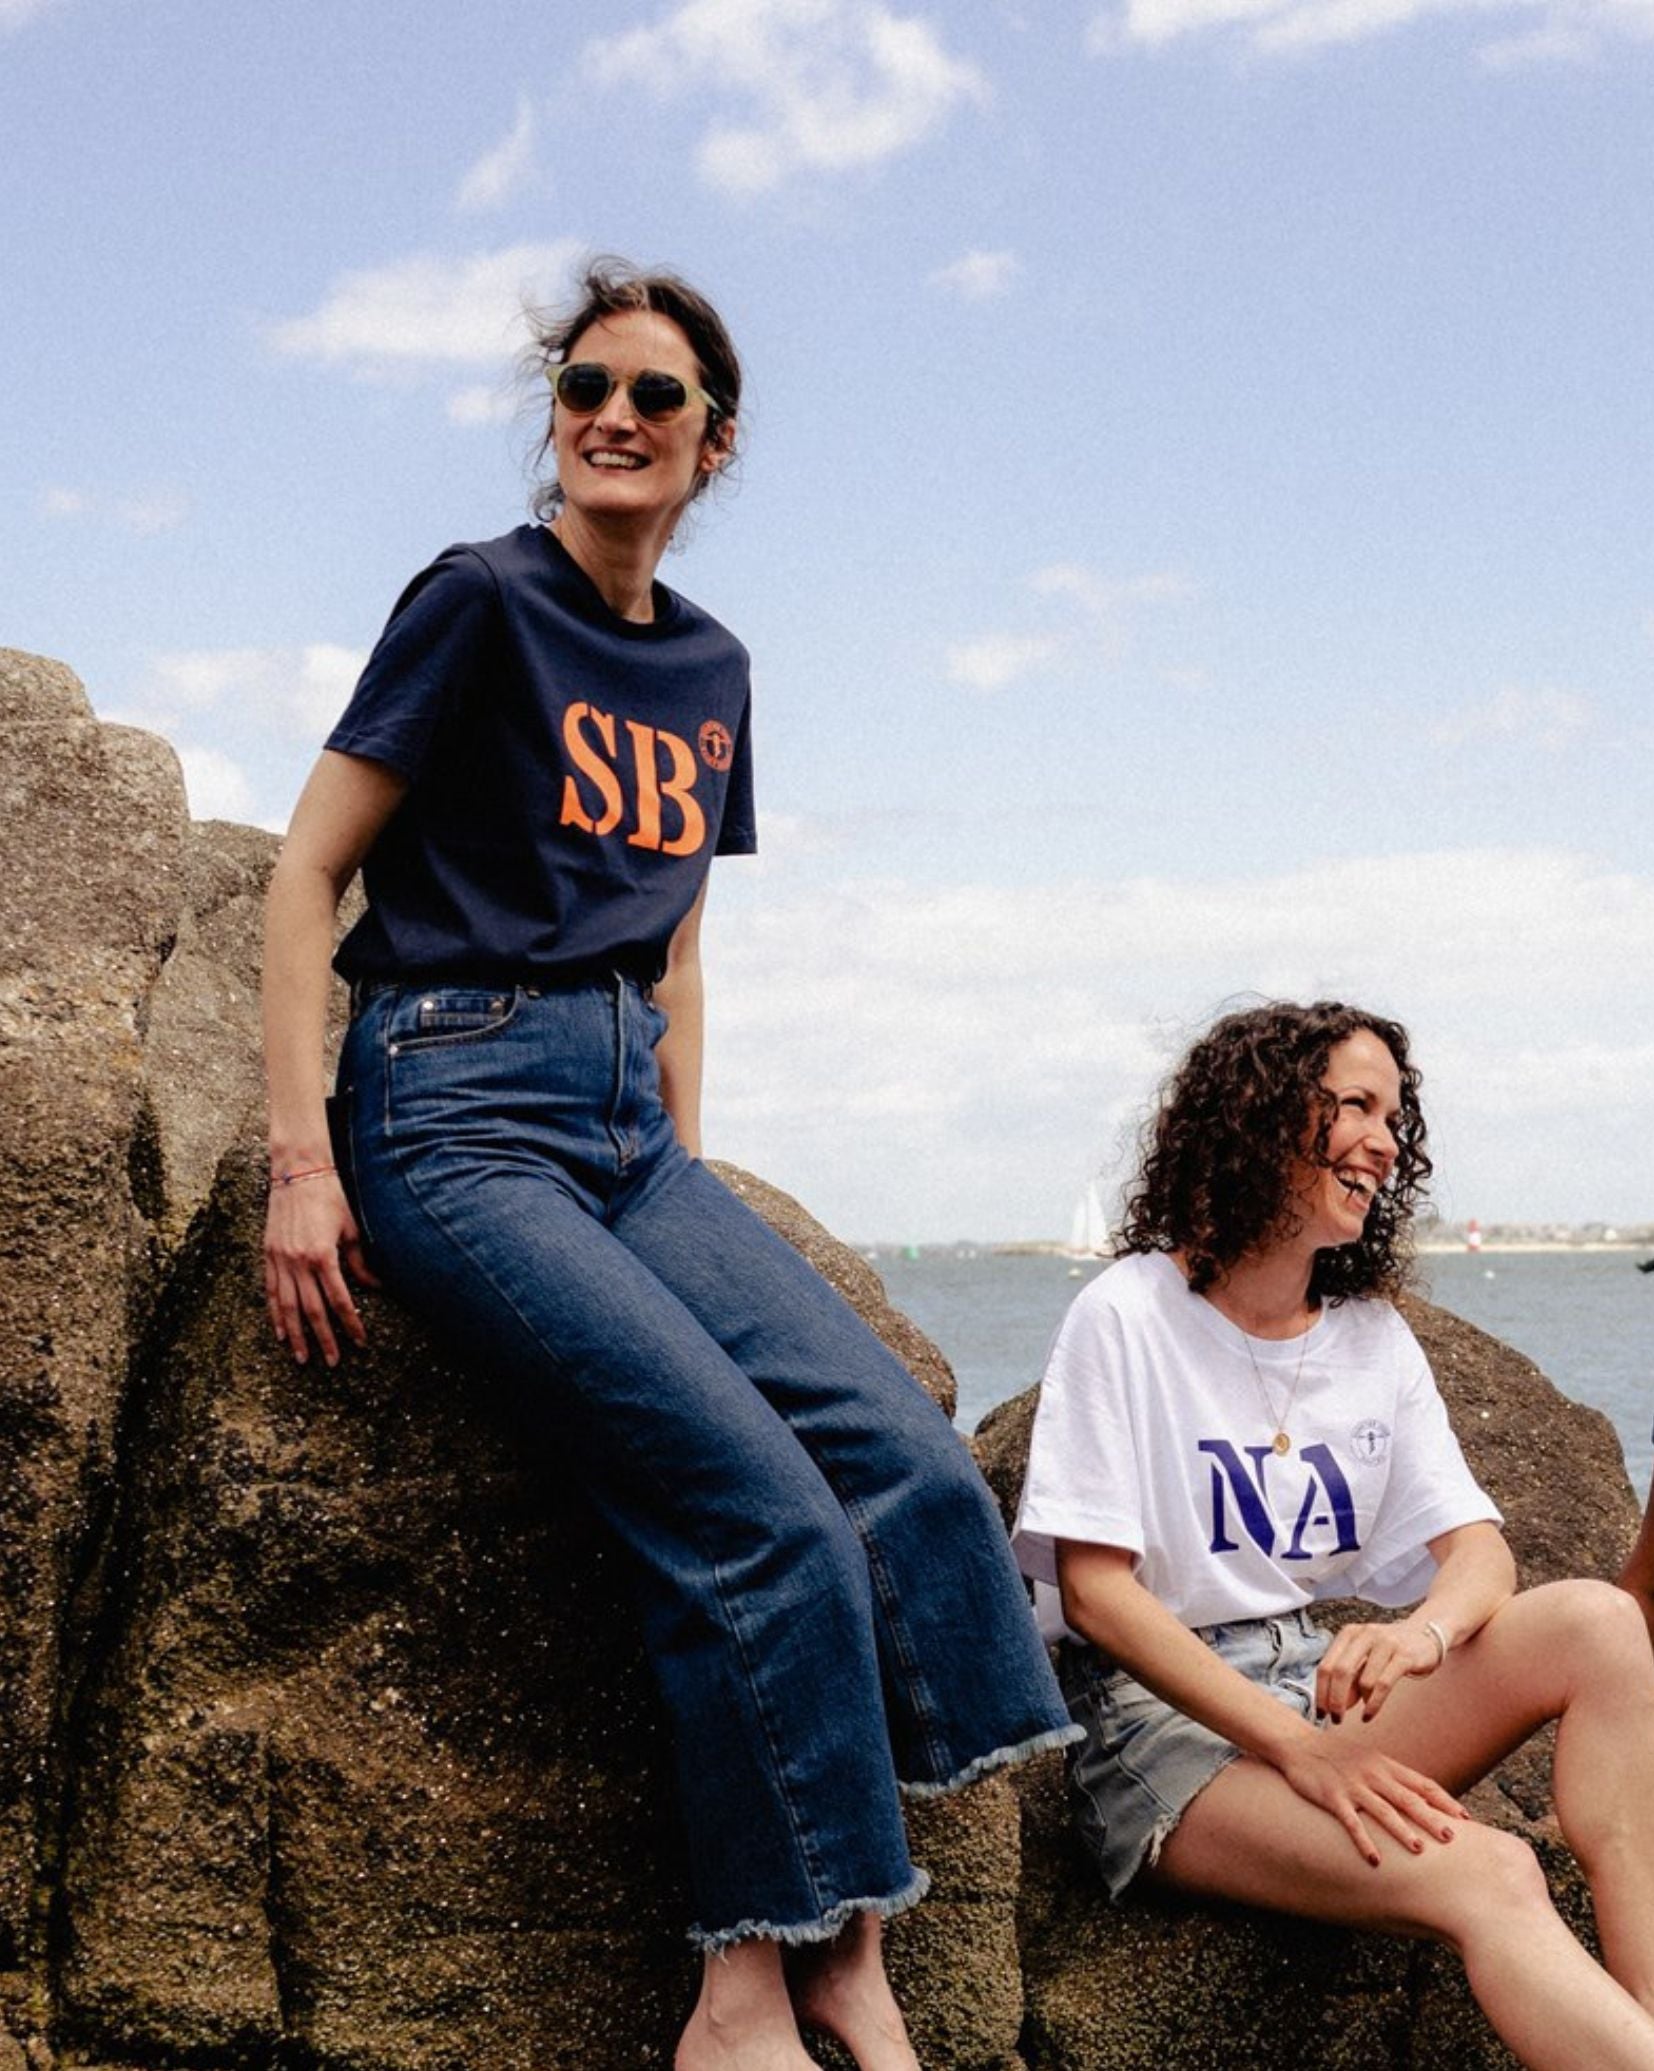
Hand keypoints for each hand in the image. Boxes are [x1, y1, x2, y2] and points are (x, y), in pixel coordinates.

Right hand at [263, 1173, 378, 1366]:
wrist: (298, 1172)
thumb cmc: (331, 1196)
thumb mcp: (352, 1228)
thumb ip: (361, 1262)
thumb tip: (377, 1287)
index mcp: (322, 1255)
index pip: (339, 1300)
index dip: (350, 1324)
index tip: (359, 1342)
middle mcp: (297, 1262)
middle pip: (311, 1310)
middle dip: (323, 1339)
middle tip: (332, 1362)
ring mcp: (279, 1260)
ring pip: (287, 1307)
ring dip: (295, 1335)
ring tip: (302, 1357)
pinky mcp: (268, 1255)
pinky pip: (271, 1292)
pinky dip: (275, 1314)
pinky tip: (279, 1331)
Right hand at [1276, 1729, 1466, 1867]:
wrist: (1299, 1744)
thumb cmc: (1337, 1755)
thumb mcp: (1369, 1758)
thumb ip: (1392, 1776)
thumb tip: (1421, 1797)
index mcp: (1385, 1765)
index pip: (1422, 1783)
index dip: (1444, 1800)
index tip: (1465, 1817)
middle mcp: (1373, 1774)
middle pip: (1408, 1798)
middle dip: (1430, 1818)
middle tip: (1451, 1838)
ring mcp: (1353, 1785)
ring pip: (1383, 1810)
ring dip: (1402, 1830)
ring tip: (1419, 1849)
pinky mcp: (1332, 1797)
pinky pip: (1351, 1822)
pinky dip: (1364, 1841)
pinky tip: (1374, 1859)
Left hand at [1316, 1617, 1446, 1723]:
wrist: (1425, 1635)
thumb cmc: (1388, 1651)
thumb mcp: (1364, 1660)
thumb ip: (1349, 1680)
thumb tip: (1334, 1705)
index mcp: (1348, 1634)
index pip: (1325, 1665)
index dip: (1320, 1692)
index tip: (1320, 1713)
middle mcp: (1364, 1635)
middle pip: (1340, 1672)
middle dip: (1335, 1700)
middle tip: (1336, 1719)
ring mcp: (1385, 1643)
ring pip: (1363, 1680)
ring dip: (1359, 1702)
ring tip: (1362, 1712)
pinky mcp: (1404, 1655)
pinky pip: (1383, 1684)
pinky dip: (1374, 1703)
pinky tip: (1369, 1714)